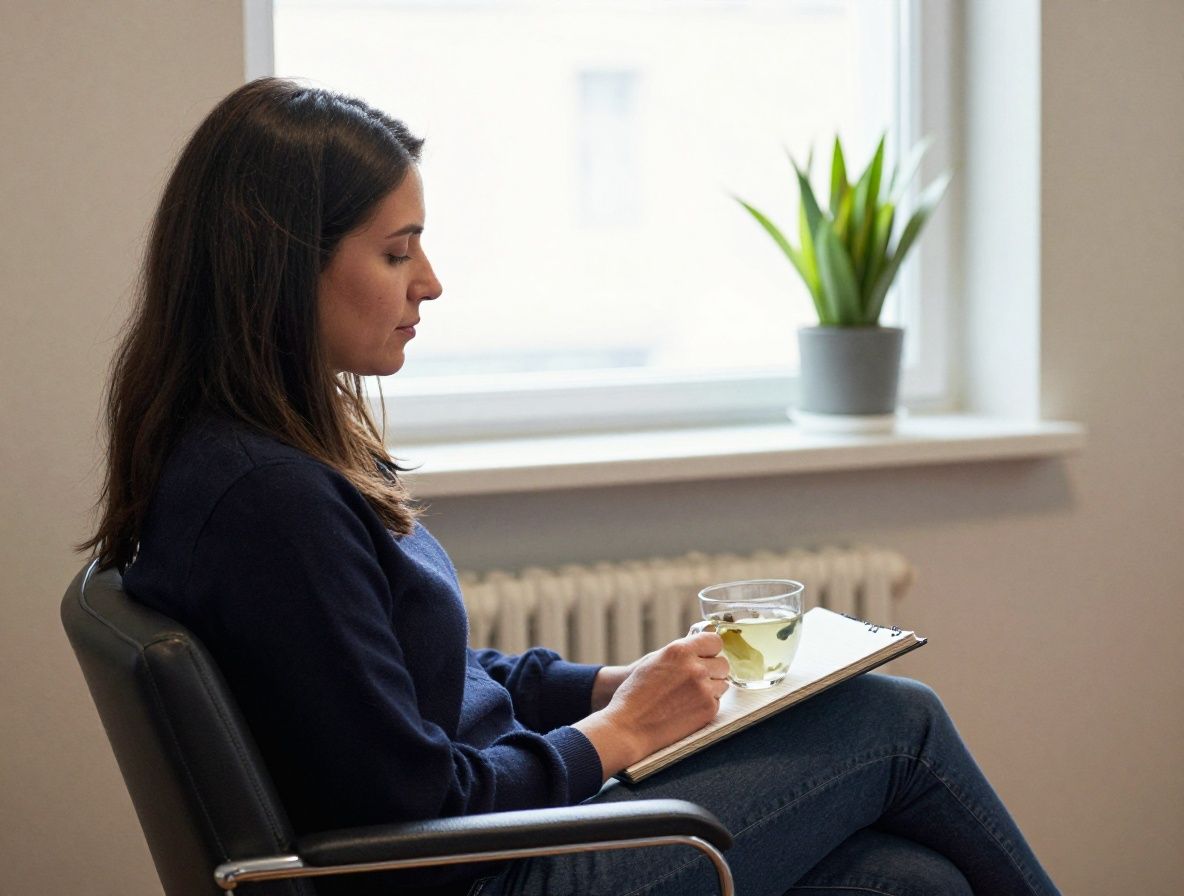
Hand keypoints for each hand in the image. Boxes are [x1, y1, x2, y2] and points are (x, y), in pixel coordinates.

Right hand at [574, 632, 728, 779]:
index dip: (709, 650)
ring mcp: (704, 690)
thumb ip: (680, 652)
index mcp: (680, 651)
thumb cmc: (636, 693)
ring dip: (711, 687)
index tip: (705, 656)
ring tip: (688, 695)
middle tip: (695, 680)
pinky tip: (687, 708)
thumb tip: (697, 642)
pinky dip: (706, 704)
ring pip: (723, 683)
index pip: (714, 641)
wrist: (629, 726)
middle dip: (712, 670)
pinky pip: (717, 701)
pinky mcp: (708, 710)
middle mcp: (695, 667)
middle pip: (722, 663)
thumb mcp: (654, 661)